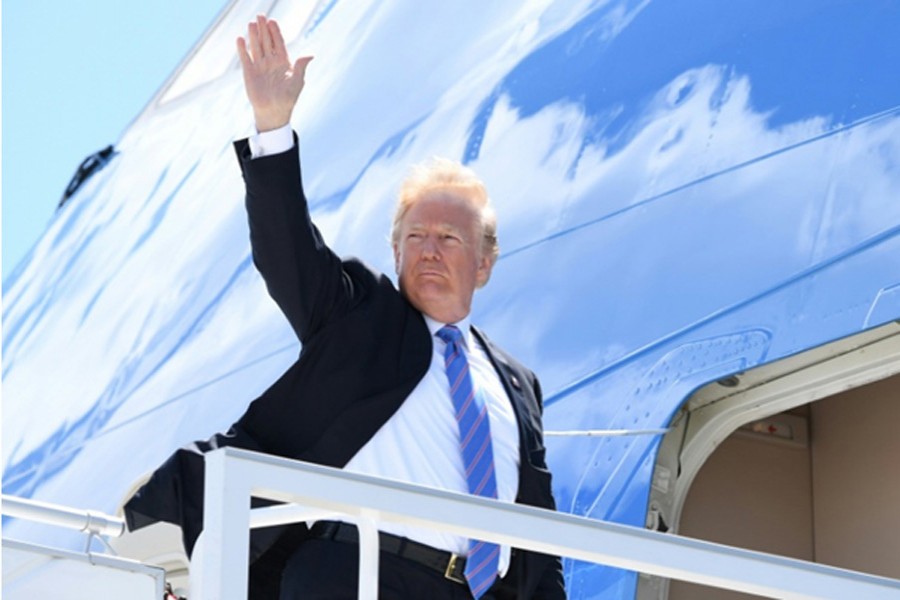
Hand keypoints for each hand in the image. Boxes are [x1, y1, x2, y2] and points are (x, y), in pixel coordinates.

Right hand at [236, 15, 312, 131]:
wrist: (274, 112)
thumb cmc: (288, 98)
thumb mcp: (297, 82)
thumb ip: (301, 67)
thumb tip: (310, 55)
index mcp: (283, 62)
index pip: (279, 43)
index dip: (275, 32)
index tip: (272, 21)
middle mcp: (271, 61)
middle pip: (266, 41)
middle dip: (264, 29)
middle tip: (261, 16)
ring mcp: (260, 66)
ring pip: (256, 47)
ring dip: (253, 35)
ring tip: (251, 24)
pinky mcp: (249, 72)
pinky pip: (245, 58)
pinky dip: (242, 49)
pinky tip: (240, 39)